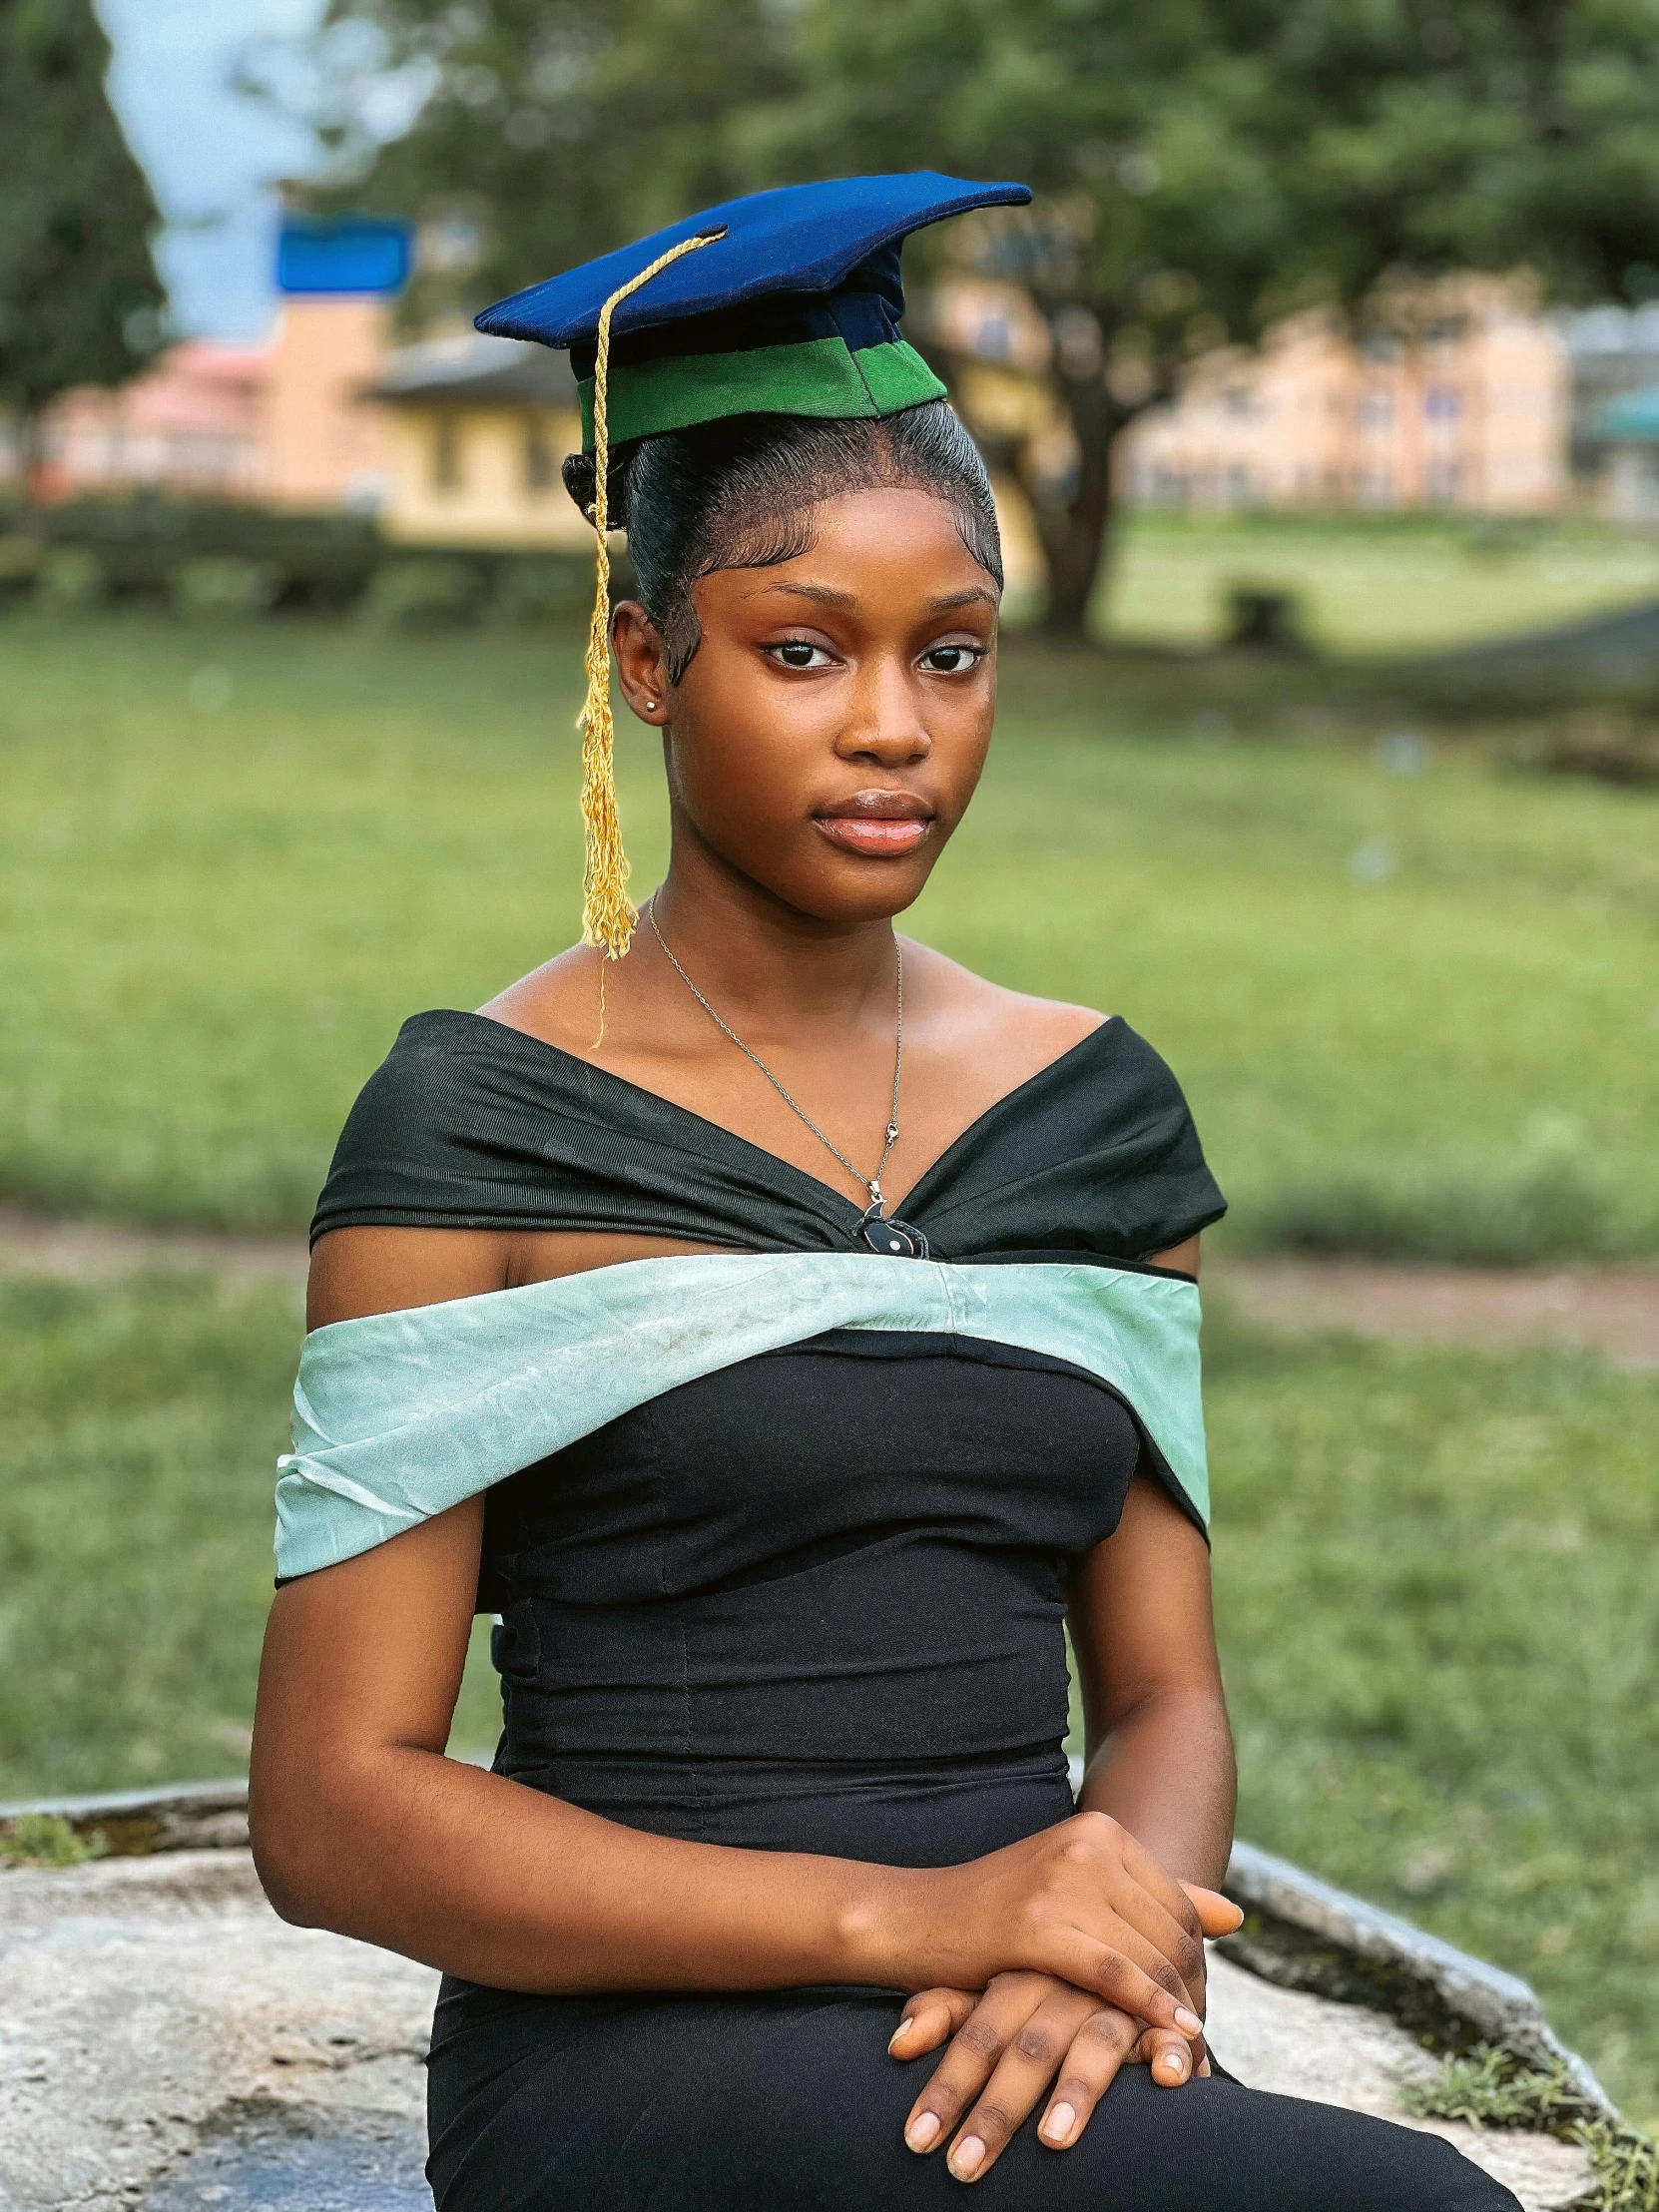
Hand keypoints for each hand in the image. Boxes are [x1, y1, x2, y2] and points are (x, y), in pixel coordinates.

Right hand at [880, 1811, 1240, 2038]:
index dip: (1197, 1962)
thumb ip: (1152, 1899)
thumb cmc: (995, 1914)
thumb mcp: (1075, 1892)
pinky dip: (1148, 2009)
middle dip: (1191, 1990)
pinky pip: (1115, 1974)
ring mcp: (1063, 1881)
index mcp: (1099, 1830)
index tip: (1198, 2007)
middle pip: (1170, 1931)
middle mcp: (1087, 1844)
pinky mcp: (1040, 1925)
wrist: (913, 1918)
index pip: (1178, 1905)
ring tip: (1190, 2050)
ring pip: (1148, 1955)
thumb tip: (1236, 1916)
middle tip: (1198, 2041)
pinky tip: (1170, 2035)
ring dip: (1176, 2007)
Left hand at [890, 1970, 1213, 2182]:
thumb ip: (946, 2010)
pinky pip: (1169, 2031)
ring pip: (1096, 2043)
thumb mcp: (988, 1987)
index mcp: (1017, 1980)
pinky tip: (1167, 2079)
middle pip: (1027, 2049)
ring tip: (1052, 2138)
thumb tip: (896, 2042)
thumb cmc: (1037, 1975)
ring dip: (1077, 2090)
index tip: (918, 2141)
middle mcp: (1064, 1988)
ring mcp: (1114, 1999)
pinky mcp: (1160, 2012)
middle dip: (995, 2113)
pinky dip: (1171, 2053)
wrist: (1107, 1916)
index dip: (947, 2088)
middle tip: (963, 2167)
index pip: (976, 2036)